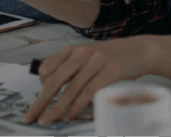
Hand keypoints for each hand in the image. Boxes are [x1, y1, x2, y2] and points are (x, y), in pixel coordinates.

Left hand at [24, 37, 166, 125]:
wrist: (140, 50)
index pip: (47, 67)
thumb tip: (49, 84)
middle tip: (30, 116)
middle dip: (40, 101)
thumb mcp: (87, 56)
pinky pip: (88, 92)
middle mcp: (82, 53)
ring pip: (70, 89)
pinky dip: (76, 107)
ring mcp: (96, 61)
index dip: (39, 86)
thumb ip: (70, 67)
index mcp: (73, 49)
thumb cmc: (112, 57)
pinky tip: (69, 116)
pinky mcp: (110, 71)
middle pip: (54, 80)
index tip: (37, 101)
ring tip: (47, 120)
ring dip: (56, 108)